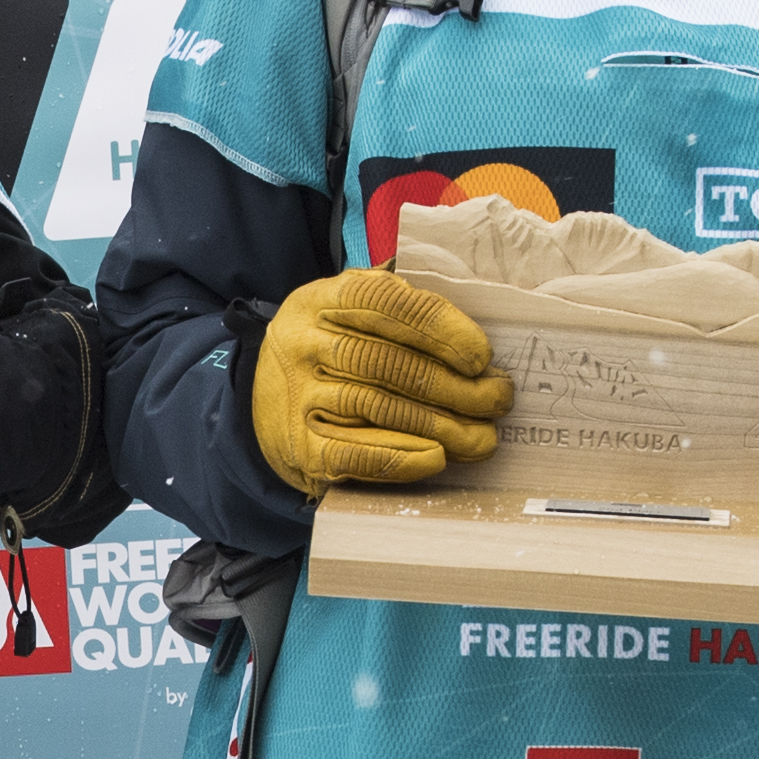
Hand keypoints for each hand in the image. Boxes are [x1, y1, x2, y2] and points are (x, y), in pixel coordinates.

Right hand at [252, 269, 511, 495]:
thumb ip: (394, 301)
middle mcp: (302, 343)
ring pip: (379, 408)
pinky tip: (437, 459)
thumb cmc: (327, 351)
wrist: (261, 402)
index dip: (441, 328)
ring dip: (441, 426)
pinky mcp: (298, 445)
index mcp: (320, 300)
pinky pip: (355, 454)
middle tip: (497, 401)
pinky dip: (401, 458)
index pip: (386, 303)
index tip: (482, 357)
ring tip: (482, 438)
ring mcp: (297, 396)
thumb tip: (473, 309)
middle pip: (389, 363)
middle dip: (455, 386)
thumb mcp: (344, 310)